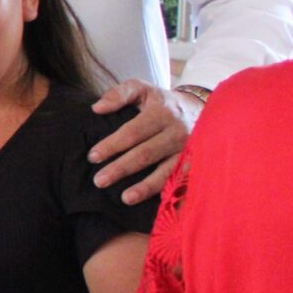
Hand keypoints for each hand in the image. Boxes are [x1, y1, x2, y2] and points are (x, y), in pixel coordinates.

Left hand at [89, 81, 195, 202]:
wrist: (200, 108)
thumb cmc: (162, 102)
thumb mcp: (142, 89)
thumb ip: (119, 94)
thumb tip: (97, 108)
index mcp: (162, 113)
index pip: (133, 132)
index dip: (113, 145)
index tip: (93, 157)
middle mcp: (177, 132)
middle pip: (146, 154)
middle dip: (121, 168)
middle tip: (99, 181)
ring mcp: (188, 150)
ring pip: (166, 171)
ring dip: (145, 186)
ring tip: (125, 198)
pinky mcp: (196, 163)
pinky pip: (182, 180)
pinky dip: (170, 192)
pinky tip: (157, 204)